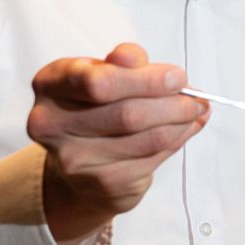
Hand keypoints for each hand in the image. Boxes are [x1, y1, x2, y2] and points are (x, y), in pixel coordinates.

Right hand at [27, 43, 207, 240]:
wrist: (77, 167)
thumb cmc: (93, 107)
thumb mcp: (100, 73)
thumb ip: (122, 62)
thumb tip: (142, 61)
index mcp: (49, 85)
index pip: (95, 82)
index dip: (143, 79)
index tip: (176, 76)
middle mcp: (52, 125)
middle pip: (126, 113)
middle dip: (171, 102)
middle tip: (195, 97)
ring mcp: (76, 160)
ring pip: (146, 138)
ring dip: (180, 122)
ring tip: (195, 109)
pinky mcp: (103, 183)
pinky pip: (153, 158)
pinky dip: (177, 140)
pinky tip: (184, 129)